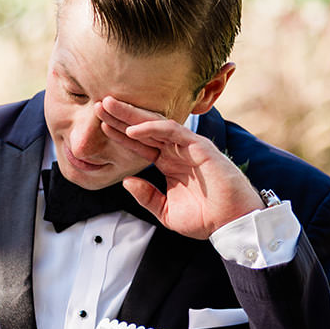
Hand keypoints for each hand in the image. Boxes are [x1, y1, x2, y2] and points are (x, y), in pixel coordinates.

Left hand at [97, 97, 263, 239]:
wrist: (231, 223)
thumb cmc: (206, 218)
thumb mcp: (166, 211)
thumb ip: (147, 196)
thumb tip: (126, 182)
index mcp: (169, 163)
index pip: (141, 144)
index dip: (121, 134)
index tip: (100, 125)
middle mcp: (177, 151)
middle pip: (145, 129)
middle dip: (122, 116)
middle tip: (99, 105)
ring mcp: (188, 147)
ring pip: (156, 124)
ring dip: (132, 115)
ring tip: (109, 106)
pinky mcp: (200, 147)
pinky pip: (173, 132)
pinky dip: (152, 128)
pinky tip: (133, 129)